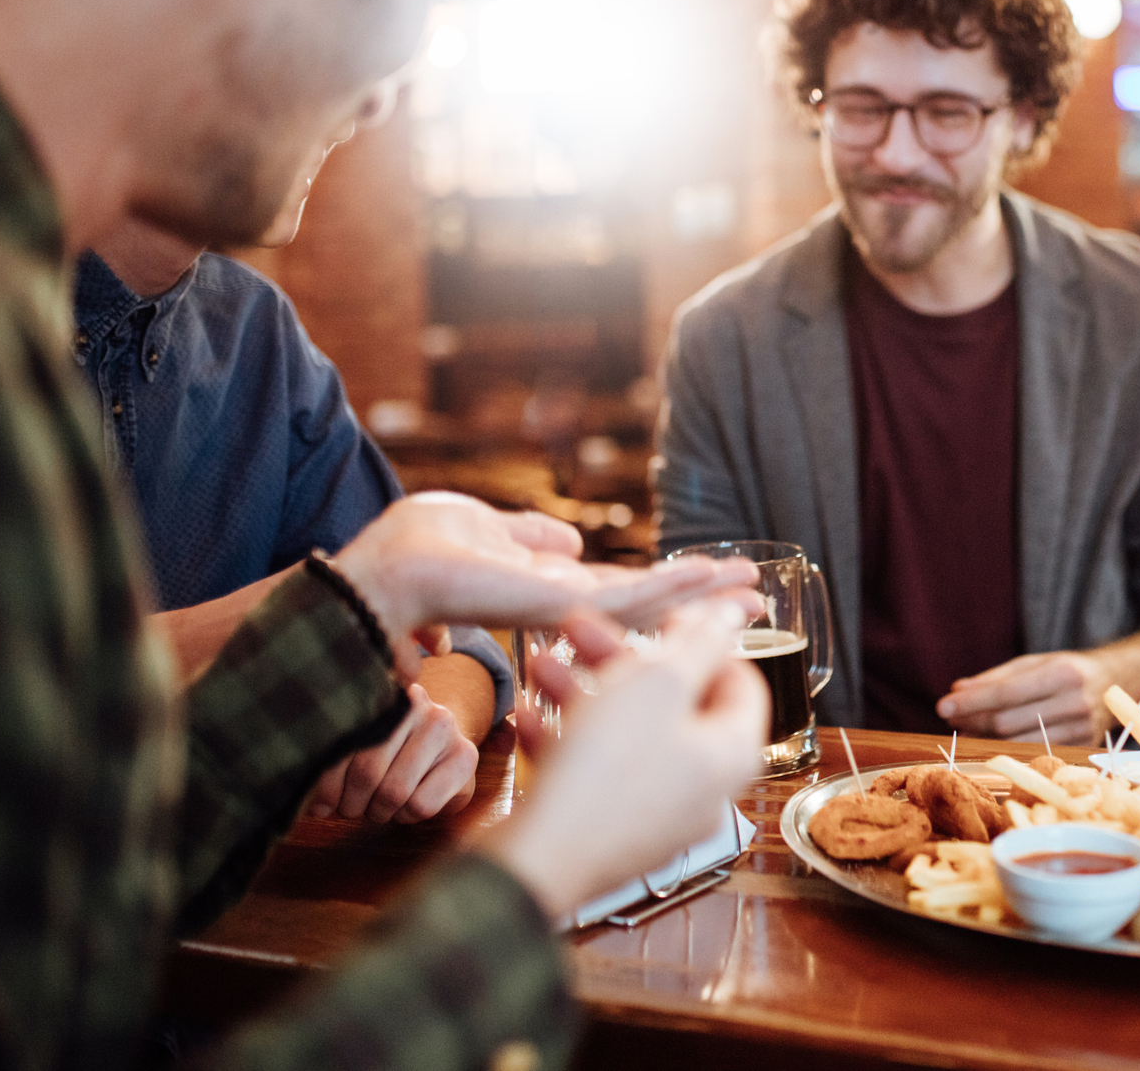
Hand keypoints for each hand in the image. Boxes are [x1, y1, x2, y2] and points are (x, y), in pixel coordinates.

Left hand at [305, 683, 477, 822]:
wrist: (446, 749)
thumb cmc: (394, 754)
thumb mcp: (364, 749)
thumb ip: (338, 767)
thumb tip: (315, 809)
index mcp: (379, 700)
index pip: (343, 747)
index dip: (329, 785)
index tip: (323, 806)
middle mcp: (415, 705)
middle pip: (368, 772)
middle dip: (354, 804)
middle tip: (353, 811)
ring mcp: (443, 727)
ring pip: (394, 791)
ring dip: (379, 813)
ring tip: (378, 810)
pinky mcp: (465, 756)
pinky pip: (421, 804)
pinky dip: (407, 817)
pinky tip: (406, 809)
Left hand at [329, 492, 760, 676]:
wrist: (383, 578)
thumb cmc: (414, 554)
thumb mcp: (481, 526)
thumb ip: (528, 534)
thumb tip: (568, 539)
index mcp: (547, 591)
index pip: (619, 592)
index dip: (666, 586)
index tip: (709, 579)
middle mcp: (565, 609)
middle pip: (649, 608)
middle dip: (702, 603)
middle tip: (756, 596)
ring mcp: (567, 612)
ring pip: (652, 606)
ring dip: (703, 597)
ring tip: (753, 589)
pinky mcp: (562, 605)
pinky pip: (630, 596)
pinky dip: (675, 587)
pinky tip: (711, 577)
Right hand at [483, 597, 768, 915]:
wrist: (540, 861)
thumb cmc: (606, 771)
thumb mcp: (657, 685)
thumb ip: (700, 644)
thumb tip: (731, 616)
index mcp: (730, 752)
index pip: (740, 682)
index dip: (701, 641)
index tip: (660, 618)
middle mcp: (703, 787)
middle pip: (673, 705)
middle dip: (623, 660)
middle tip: (581, 630)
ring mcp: (656, 815)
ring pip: (626, 735)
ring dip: (584, 693)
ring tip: (540, 666)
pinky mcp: (610, 834)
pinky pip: (597, 773)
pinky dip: (567, 739)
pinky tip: (527, 717)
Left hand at [938, 650, 1114, 745]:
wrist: (1123, 682)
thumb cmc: (1070, 670)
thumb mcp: (1037, 662)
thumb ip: (996, 677)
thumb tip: (957, 690)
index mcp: (1062, 673)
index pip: (1006, 692)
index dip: (972, 702)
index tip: (943, 705)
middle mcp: (1074, 703)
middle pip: (1008, 722)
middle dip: (973, 720)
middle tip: (950, 716)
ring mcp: (1081, 730)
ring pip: (1018, 742)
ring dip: (985, 738)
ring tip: (965, 729)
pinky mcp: (1082, 749)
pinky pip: (1035, 753)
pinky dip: (1009, 749)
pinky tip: (991, 742)